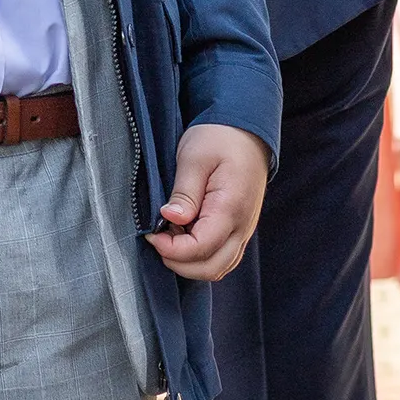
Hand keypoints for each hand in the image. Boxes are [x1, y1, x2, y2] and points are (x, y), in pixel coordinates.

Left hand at [146, 124, 269, 280]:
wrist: (247, 131)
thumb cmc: (220, 138)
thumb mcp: (195, 157)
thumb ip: (184, 193)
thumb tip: (170, 219)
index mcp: (231, 208)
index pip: (200, 249)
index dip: (171, 249)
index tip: (152, 234)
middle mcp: (242, 226)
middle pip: (211, 269)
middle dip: (179, 263)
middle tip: (158, 239)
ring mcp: (244, 230)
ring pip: (218, 268)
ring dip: (190, 263)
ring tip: (171, 235)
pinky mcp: (240, 229)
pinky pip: (223, 257)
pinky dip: (202, 257)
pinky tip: (185, 235)